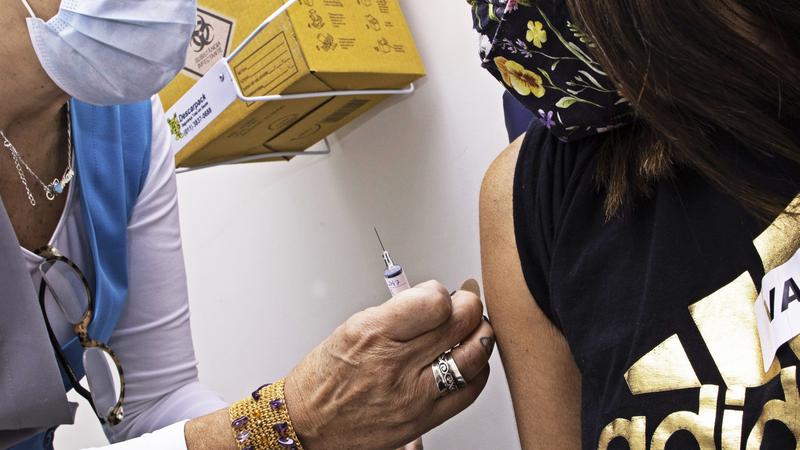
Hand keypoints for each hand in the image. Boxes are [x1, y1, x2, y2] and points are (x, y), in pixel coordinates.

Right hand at [284, 280, 494, 449]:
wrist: (307, 425)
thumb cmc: (325, 378)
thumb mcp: (352, 329)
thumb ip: (397, 313)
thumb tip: (435, 300)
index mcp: (373, 333)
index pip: (434, 302)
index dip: (443, 293)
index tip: (438, 294)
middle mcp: (395, 364)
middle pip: (460, 324)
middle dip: (469, 306)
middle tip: (465, 304)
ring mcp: (412, 395)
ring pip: (473, 356)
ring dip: (479, 336)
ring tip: (472, 330)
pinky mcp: (423, 419)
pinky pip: (469, 390)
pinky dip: (477, 370)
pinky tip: (469, 362)